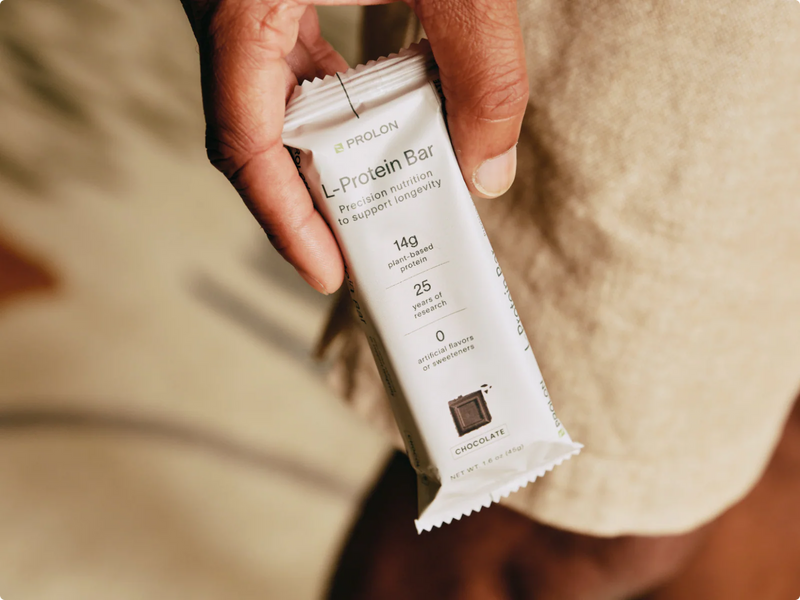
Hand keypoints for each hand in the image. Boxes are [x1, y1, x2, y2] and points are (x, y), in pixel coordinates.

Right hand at [180, 0, 527, 292]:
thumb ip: (484, 66)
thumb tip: (490, 168)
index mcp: (245, 0)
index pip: (242, 139)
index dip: (281, 217)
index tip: (327, 269)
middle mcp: (231, 5)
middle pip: (255, 135)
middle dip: (308, 200)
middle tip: (361, 248)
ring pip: (272, 103)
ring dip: (325, 155)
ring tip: (376, 197)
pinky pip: (292, 63)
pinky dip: (336, 103)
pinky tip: (379, 117)